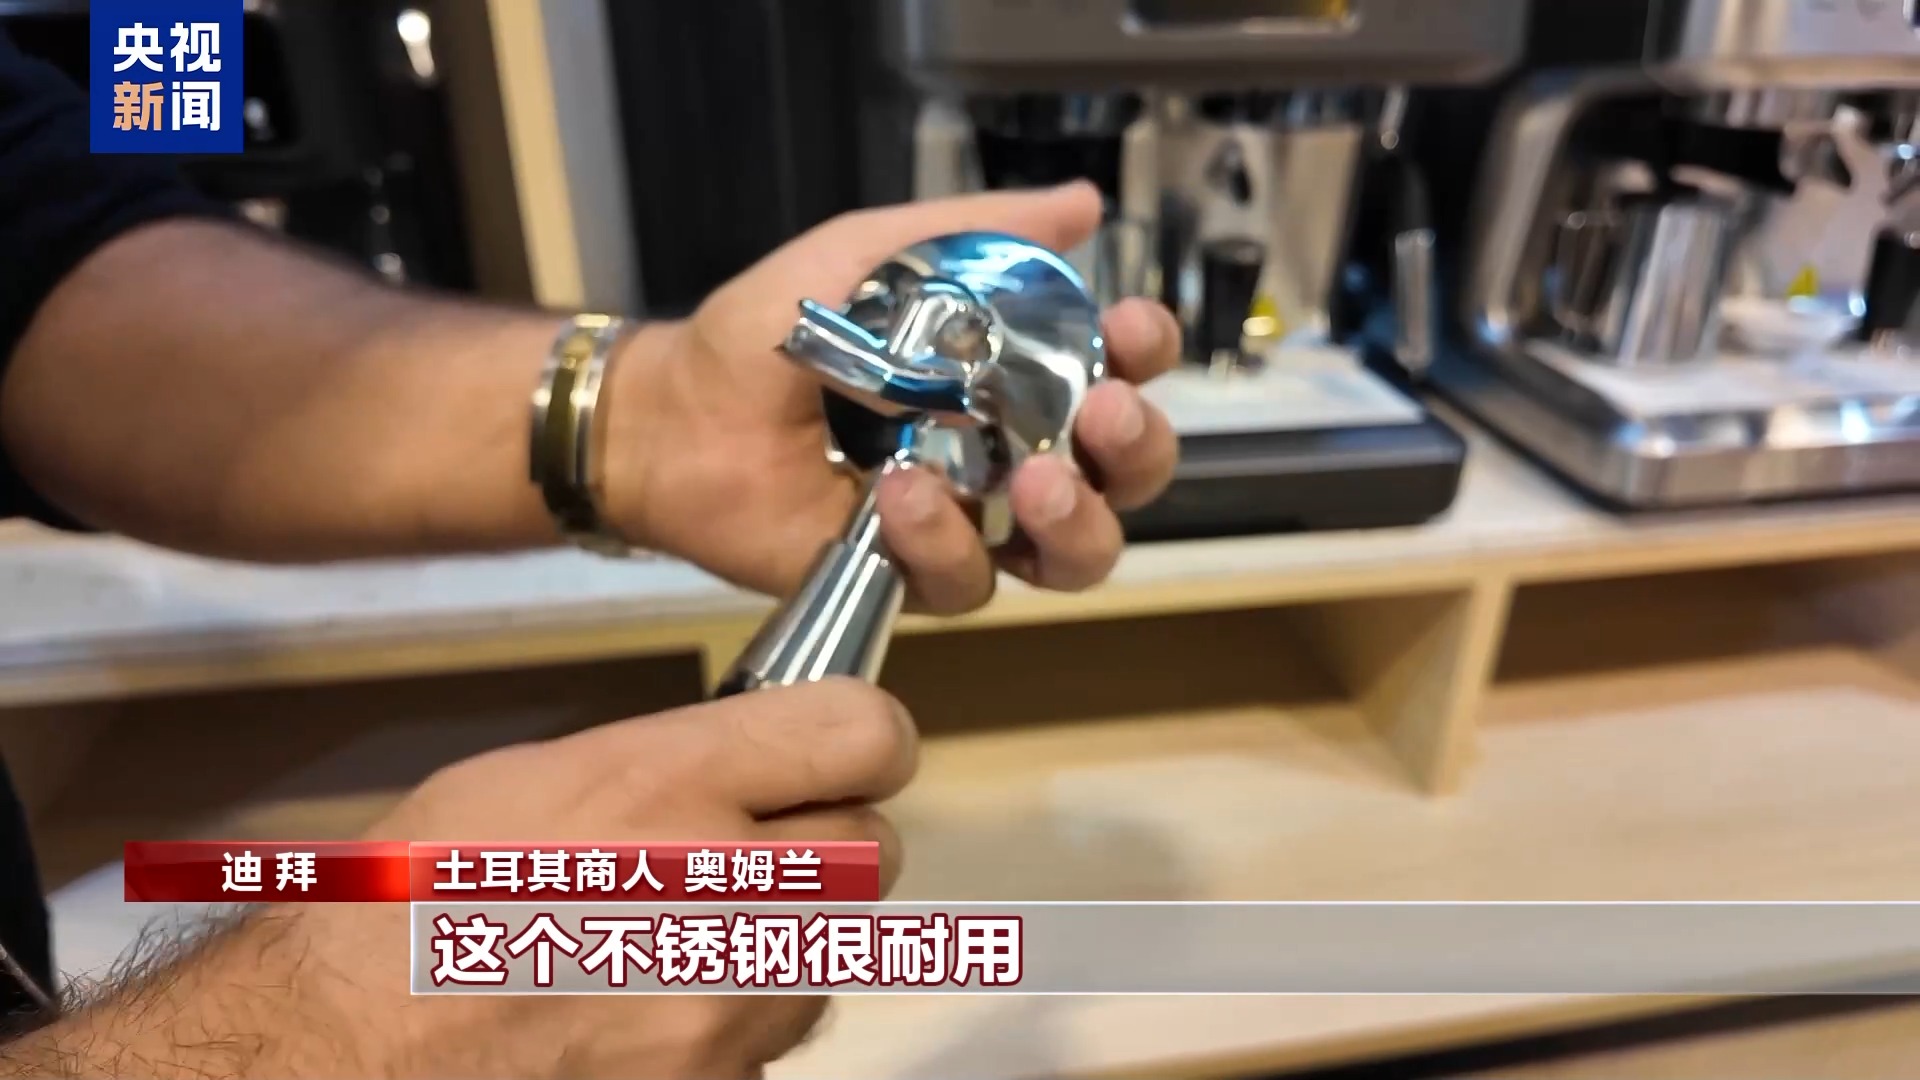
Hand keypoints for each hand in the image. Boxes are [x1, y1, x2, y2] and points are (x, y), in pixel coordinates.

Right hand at [24, 682, 914, 1079]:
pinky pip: (775, 1038)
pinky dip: (737, 1023)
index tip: (838, 749)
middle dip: (824, 845)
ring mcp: (731, 1009)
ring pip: (832, 952)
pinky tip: (653, 1012)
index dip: (860, 738)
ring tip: (678, 939)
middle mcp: (726, 894)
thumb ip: (673, 762)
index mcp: (670, 787)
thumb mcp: (535, 777)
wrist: (343, 1054)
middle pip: (871, 851)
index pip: (866, 734)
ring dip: (784, 938)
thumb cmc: (410, 903)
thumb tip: (758, 762)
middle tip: (749, 850)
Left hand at [606, 181, 1181, 612]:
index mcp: (1017, 373)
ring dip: (1075, 519)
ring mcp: (971, 523)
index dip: (1145, 356)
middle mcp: (1013, 454)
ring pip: (1074, 553)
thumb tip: (1082, 203)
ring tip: (1034, 481)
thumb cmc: (770, 332)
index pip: (1119, 371)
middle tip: (1103, 414)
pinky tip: (900, 495)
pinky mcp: (916, 578)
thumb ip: (976, 233)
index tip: (1132, 330)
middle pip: (1124, 475)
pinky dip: (944, 539)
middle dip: (1137, 447)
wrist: (677, 414)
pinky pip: (968, 581)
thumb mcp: (872, 252)